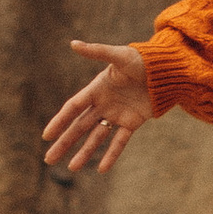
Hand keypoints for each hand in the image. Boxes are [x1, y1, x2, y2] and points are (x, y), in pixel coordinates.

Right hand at [43, 39, 159, 177]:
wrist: (166, 70)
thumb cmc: (141, 59)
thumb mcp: (119, 55)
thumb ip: (97, 51)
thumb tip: (73, 43)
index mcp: (96, 89)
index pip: (73, 108)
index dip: (59, 121)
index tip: (46, 135)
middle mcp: (103, 104)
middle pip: (79, 127)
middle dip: (64, 143)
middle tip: (49, 159)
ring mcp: (116, 115)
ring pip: (96, 138)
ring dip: (84, 153)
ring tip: (72, 169)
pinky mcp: (132, 123)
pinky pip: (119, 142)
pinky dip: (111, 155)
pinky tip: (102, 170)